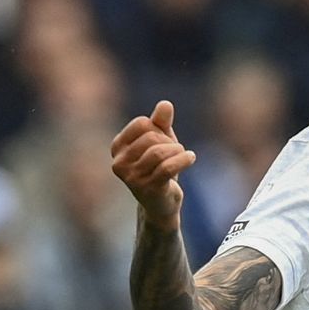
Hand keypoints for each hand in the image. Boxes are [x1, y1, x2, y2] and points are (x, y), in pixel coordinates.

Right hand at [110, 100, 196, 230]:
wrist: (161, 205)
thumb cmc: (158, 169)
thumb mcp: (160, 142)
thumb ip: (161, 122)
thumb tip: (165, 104)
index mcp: (117, 148)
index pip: (142, 124)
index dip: (159, 129)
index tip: (165, 141)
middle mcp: (119, 163)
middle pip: (151, 137)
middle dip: (169, 141)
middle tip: (177, 151)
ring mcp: (132, 178)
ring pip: (159, 152)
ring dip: (178, 151)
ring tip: (184, 155)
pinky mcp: (147, 190)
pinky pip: (167, 168)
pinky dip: (184, 159)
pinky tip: (191, 157)